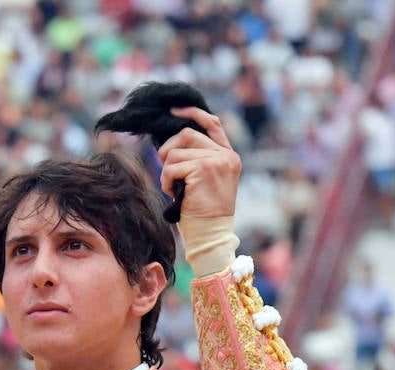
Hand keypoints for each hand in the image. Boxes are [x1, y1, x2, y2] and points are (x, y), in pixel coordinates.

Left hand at [156, 107, 240, 221]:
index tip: (174, 111)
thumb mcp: (204, 181)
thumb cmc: (203, 213)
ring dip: (167, 171)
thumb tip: (169, 144)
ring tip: (173, 188)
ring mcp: (217, 161)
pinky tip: (173, 194)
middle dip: (169, 150)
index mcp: (229, 156)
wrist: (211, 234)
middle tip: (165, 169)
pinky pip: (172, 167)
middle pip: (187, 135)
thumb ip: (197, 159)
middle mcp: (226, 156)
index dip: (192, 113)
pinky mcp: (204, 169)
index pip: (212, 123)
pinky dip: (166, 181)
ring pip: (176, 152)